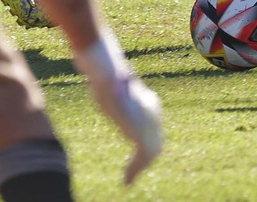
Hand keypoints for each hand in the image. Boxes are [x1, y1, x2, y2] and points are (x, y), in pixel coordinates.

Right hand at [75, 32, 163, 183]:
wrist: (109, 77)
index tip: (137, 155)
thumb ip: (114, 97)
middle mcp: (154, 113)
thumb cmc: (105, 78)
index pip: (152, 127)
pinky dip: (135, 170)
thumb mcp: (112, 90)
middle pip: (154, 142)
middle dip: (145, 159)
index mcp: (149, 102)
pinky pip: (143, 157)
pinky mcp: (143, 134)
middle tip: (133, 173)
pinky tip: (126, 179)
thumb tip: (101, 84)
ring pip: (151, 152)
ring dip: (140, 168)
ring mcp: (151, 124)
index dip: (145, 143)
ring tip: (128, 179)